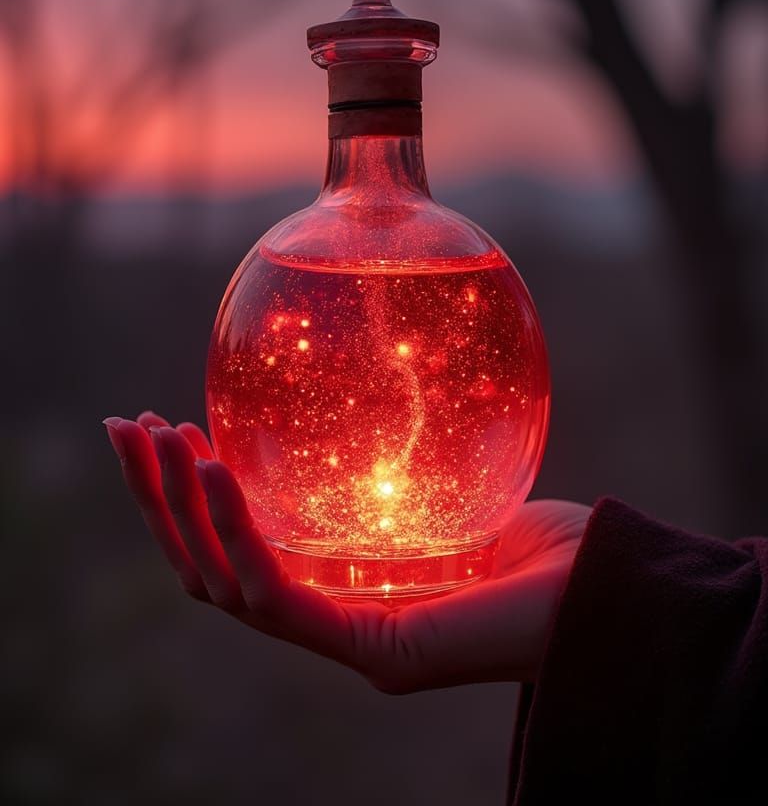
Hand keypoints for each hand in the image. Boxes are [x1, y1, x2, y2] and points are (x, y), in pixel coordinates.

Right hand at [104, 412, 589, 692]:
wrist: (609, 596)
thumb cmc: (547, 547)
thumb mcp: (450, 492)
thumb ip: (395, 469)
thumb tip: (362, 396)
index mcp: (344, 592)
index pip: (239, 554)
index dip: (193, 499)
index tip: (168, 431)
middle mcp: (332, 621)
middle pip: (210, 570)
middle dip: (160, 499)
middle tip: (125, 429)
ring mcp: (346, 642)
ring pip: (222, 584)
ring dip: (181, 508)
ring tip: (158, 437)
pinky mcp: (369, 648)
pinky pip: (273, 593)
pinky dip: (235, 530)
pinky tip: (213, 466)